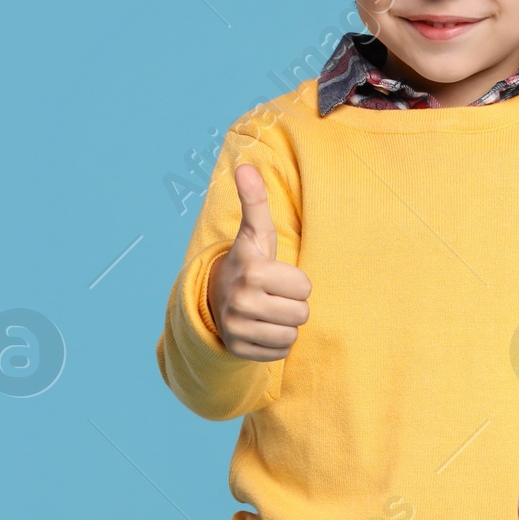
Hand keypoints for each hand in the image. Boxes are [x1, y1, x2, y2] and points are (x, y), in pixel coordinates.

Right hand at [206, 164, 311, 361]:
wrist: (213, 299)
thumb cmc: (248, 262)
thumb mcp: (254, 233)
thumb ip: (255, 201)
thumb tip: (245, 166)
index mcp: (252, 271)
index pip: (305, 287)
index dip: (297, 283)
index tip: (279, 277)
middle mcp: (241, 301)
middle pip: (301, 314)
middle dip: (293, 305)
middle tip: (274, 296)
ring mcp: (237, 328)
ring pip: (291, 335)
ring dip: (286, 325)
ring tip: (269, 312)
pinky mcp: (239, 350)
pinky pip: (279, 353)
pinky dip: (276, 344)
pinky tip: (262, 329)